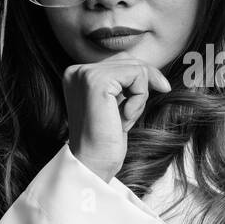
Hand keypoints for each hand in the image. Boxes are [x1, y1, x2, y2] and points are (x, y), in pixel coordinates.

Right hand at [63, 50, 170, 182]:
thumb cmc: (105, 138)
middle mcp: (76, 70)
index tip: (145, 98)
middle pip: (129, 60)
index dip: (140, 79)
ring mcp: (85, 74)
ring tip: (125, 117)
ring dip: (141, 95)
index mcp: (76, 74)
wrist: (93, 163)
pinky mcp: (97, 81)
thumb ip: (122, 81)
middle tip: (131, 114)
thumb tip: (148, 67)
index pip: (119, 61)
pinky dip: (140, 97)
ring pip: (135, 67)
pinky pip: (137, 75)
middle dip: (143, 86)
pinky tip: (124, 116)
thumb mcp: (115, 102)